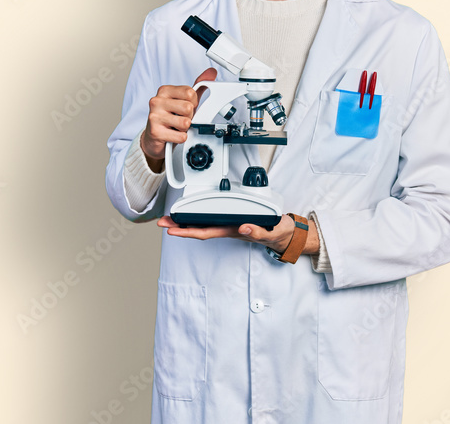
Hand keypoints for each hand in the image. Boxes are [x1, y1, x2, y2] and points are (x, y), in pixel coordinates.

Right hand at [141, 68, 216, 172]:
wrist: (154, 137)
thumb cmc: (171, 117)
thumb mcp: (184, 100)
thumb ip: (198, 86)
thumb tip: (211, 72)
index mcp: (164, 91)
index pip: (190, 92)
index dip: (193, 102)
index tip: (185, 106)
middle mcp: (157, 101)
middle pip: (189, 107)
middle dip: (189, 116)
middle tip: (180, 118)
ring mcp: (154, 116)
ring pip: (186, 123)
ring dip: (185, 128)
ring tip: (176, 127)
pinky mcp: (155, 132)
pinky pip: (181, 136)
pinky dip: (181, 138)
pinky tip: (173, 135)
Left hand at [157, 214, 296, 251]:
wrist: (287, 235)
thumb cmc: (279, 233)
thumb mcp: (272, 232)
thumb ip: (258, 232)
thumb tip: (243, 228)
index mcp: (234, 231)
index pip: (207, 232)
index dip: (188, 231)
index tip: (173, 229)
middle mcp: (229, 229)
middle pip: (199, 229)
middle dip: (180, 227)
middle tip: (162, 222)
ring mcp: (231, 225)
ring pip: (204, 225)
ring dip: (186, 223)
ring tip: (170, 218)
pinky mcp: (234, 220)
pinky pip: (213, 219)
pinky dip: (199, 217)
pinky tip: (191, 215)